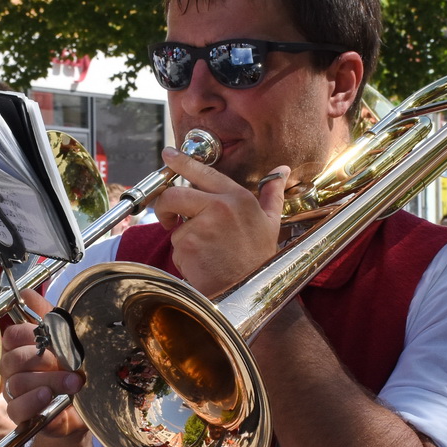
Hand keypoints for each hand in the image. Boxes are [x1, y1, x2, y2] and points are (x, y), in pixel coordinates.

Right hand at [1, 288, 87, 437]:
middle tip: (72, 364)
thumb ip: (47, 315)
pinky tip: (48, 396)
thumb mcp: (66, 338)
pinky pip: (17, 408)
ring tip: (74, 383)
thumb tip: (26, 293)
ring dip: (49, 381)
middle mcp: (13, 369)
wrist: (86, 406)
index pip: (13, 335)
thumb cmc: (74, 369)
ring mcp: (14, 392)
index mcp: (20, 347)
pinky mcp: (21, 414)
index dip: (32, 335)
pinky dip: (33, 400)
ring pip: (17, 382)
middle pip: (14, 359)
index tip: (58, 339)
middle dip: (44, 360)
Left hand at [151, 147, 287, 296]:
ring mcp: (202, 225)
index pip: (203, 171)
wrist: (248, 293)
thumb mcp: (271, 222)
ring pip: (176, 225)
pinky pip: (176, 246)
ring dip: (183, 241)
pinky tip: (202, 265)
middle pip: (175, 194)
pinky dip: (183, 258)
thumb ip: (272, 194)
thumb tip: (281, 170)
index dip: (181, 161)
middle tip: (167, 218)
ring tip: (206, 254)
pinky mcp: (188, 245)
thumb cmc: (259, 260)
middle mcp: (220, 206)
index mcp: (239, 197)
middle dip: (164, 206)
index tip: (168, 153)